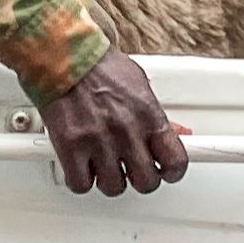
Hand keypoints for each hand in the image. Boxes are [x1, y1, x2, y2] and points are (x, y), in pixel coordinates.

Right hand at [39, 52, 187, 197]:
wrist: (64, 55)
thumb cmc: (99, 67)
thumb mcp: (139, 85)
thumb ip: (158, 116)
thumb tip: (179, 133)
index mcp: (148, 115)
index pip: (175, 161)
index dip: (172, 172)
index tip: (165, 171)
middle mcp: (126, 131)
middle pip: (146, 182)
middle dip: (140, 179)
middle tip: (132, 168)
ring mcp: (98, 141)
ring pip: (114, 187)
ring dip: (109, 179)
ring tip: (104, 163)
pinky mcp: (71, 147)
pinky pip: (81, 184)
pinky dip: (81, 179)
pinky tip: (83, 165)